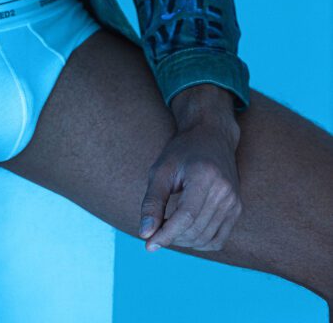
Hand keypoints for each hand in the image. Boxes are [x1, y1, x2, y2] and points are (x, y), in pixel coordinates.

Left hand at [138, 121, 242, 251]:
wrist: (211, 137)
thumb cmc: (181, 152)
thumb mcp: (160, 170)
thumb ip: (152, 202)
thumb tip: (145, 234)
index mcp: (204, 176)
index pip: (185, 217)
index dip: (166, 234)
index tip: (148, 244)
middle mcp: (224, 191)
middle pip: (195, 230)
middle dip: (171, 237)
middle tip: (154, 232)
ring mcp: (234, 202)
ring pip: (206, 239)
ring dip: (184, 241)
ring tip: (167, 229)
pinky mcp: (237, 209)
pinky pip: (218, 239)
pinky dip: (199, 242)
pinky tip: (184, 232)